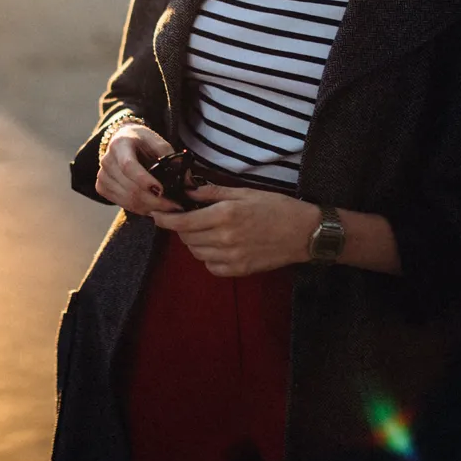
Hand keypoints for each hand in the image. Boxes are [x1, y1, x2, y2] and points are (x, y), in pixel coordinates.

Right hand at [95, 124, 184, 213]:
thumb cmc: (142, 142)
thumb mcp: (158, 142)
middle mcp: (107, 160)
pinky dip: (140, 209)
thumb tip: (189, 183)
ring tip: (168, 208)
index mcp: (120, 144)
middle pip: (130, 188)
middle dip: (156, 201)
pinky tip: (153, 207)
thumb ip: (173, 159)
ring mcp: (102, 175)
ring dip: (150, 208)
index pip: (128, 166)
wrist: (122, 140)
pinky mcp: (101, 187)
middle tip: (176, 206)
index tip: (162, 190)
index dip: (144, 180)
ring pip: (127, 200)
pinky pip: (123, 204)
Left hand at [150, 184, 320, 276]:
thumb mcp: (244, 192)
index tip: (157, 215)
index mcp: (225, 215)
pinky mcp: (240, 270)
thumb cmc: (276, 207)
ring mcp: (232, 257)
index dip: (165, 219)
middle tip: (186, 218)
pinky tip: (217, 246)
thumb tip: (188, 190)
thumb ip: (212, 193)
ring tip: (204, 231)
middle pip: (187, 238)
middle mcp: (225, 238)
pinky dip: (208, 257)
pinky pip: (211, 266)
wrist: (304, 232)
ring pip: (197, 253)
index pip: (183, 222)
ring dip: (193, 242)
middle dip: (181, 228)